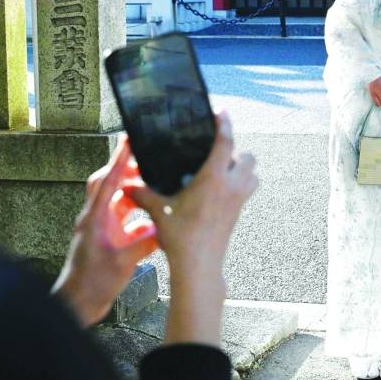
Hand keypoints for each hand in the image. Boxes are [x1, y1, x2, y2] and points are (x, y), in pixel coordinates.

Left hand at [52, 137, 159, 326]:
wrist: (77, 305)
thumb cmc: (91, 284)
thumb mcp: (123, 262)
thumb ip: (143, 242)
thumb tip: (161, 227)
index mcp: (95, 219)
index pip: (108, 181)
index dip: (119, 159)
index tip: (129, 140)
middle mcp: (96, 219)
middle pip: (108, 184)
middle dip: (126, 171)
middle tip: (147, 163)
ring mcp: (101, 230)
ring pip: (118, 202)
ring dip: (135, 196)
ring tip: (155, 190)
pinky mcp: (107, 241)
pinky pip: (126, 223)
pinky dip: (140, 220)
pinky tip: (156, 225)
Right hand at [127, 111, 257, 345]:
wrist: (199, 267)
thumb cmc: (180, 238)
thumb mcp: (159, 212)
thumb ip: (144, 195)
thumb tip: (126, 185)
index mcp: (214, 179)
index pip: (225, 142)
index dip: (224, 124)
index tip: (221, 112)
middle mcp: (232, 186)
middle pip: (248, 157)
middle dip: (237, 150)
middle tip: (216, 153)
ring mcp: (239, 200)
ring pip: (253, 174)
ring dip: (243, 168)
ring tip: (221, 170)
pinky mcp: (239, 213)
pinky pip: (247, 190)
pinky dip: (240, 184)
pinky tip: (219, 190)